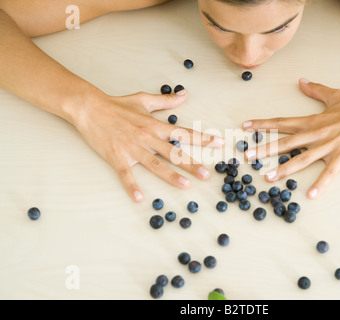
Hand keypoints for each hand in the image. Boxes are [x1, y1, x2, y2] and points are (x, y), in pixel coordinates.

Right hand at [73, 89, 223, 201]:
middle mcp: (147, 138)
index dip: (202, 138)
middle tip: (207, 174)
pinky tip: (138, 198)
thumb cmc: (118, 105)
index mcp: (155, 126)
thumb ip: (166, 101)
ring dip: (171, 176)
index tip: (218, 143)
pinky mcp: (117, 157)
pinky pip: (126, 174)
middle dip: (191, 164)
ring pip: (155, 164)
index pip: (183, 133)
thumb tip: (184, 94)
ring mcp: (132, 149)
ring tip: (185, 185)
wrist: (90, 108)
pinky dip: (131, 186)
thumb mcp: (144, 100)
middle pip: (173, 152)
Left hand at [243, 78, 339, 198]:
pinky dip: (321, 184)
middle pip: (285, 142)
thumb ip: (316, 90)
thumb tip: (302, 81)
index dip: (263, 124)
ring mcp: (329, 145)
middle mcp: (316, 133)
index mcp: (313, 121)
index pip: (282, 122)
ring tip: (268, 177)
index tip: (246, 126)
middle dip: (265, 149)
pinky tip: (311, 195)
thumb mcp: (334, 96)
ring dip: (284, 168)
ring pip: (302, 158)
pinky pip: (329, 173)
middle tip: (247, 156)